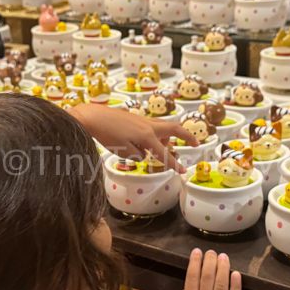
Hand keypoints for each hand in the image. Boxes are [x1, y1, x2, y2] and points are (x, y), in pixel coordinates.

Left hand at [68, 103, 196, 172]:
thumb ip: (138, 155)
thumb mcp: (123, 151)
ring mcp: (142, 119)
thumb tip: (144, 154)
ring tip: (167, 147)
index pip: (164, 153)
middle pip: (174, 129)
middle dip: (187, 136)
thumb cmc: (107, 135)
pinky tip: (147, 141)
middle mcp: (148, 126)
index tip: (183, 172)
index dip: (174, 164)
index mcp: (146, 136)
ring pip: (163, 125)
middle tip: (196, 143)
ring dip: (170, 135)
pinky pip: (153, 125)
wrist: (93, 117)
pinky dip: (157, 133)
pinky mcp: (136, 118)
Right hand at [168, 249, 240, 289]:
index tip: (196, 252)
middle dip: (209, 261)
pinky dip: (236, 286)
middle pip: (208, 277)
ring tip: (223, 257)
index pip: (192, 278)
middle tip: (211, 251)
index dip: (194, 263)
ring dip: (223, 268)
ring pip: (222, 285)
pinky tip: (236, 274)